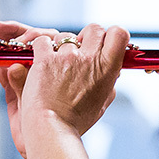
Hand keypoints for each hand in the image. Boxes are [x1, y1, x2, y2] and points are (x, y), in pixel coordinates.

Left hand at [0, 21, 124, 140]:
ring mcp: (67, 57)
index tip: (103, 44)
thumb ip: (108, 82)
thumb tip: (114, 71)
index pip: (119, 34)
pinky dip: (40, 49)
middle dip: (86, 37)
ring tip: (56, 66)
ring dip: (60, 46)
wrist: (53, 129)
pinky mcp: (45, 59)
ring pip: (65, 36)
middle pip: (93, 29)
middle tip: (79, 51)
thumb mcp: (102, 102)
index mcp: (107, 69)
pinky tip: (41, 64)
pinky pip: (42, 41)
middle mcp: (89, 59)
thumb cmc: (76, 120)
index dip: (111, 35)